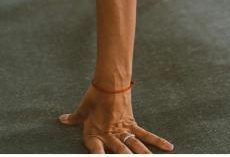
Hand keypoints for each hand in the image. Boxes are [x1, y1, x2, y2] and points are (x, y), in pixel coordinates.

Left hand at [58, 84, 174, 152]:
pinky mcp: (132, 123)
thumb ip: (74, 117)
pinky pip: (146, 134)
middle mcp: (110, 134)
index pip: (96, 151)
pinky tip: (168, 147)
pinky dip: (157, 141)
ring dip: (142, 155)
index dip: (99, 156)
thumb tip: (61, 119)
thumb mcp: (83, 108)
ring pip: (134, 146)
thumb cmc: (95, 95)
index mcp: (96, 132)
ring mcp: (123, 129)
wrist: (110, 80)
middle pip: (120, 152)